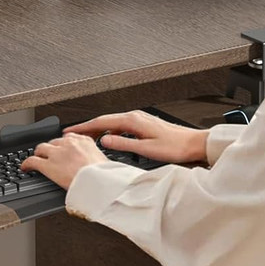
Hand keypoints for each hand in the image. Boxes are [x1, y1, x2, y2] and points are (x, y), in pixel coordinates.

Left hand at [19, 133, 106, 189]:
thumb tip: (94, 163)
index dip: (63, 144)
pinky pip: (32, 161)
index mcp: (84, 141)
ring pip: (41, 149)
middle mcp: (69, 144)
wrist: (100, 184)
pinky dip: (26, 164)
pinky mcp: (48, 166)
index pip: (69, 137)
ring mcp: (58, 154)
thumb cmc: (105, 176)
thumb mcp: (104, 161)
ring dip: (38, 154)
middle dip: (51, 149)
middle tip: (49, 156)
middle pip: (54, 142)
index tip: (62, 149)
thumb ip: (94, 158)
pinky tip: (25, 168)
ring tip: (37, 159)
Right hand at [63, 110, 208, 164]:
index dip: (84, 127)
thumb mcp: (146, 149)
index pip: (102, 122)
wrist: (193, 143)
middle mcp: (135, 116)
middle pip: (105, 120)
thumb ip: (123, 144)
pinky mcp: (144, 124)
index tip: (70, 131)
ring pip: (112, 122)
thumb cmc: (175, 147)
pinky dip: (110, 129)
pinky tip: (108, 136)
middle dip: (87, 126)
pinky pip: (121, 124)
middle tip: (72, 133)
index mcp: (133, 121)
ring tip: (85, 136)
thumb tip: (104, 139)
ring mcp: (140, 119)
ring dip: (98, 128)